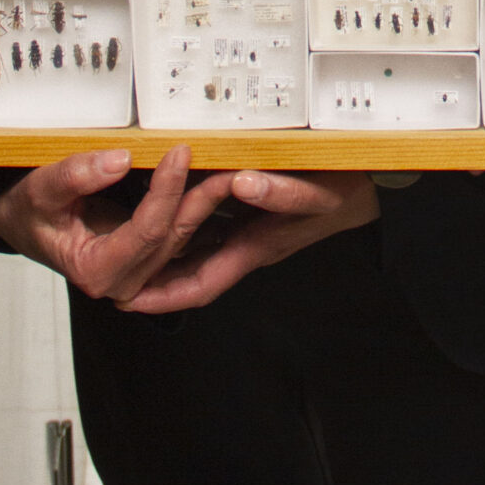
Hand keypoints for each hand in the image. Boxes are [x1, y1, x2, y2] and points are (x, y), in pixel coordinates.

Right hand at [0, 146, 239, 305]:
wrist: (26, 221)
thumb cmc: (30, 210)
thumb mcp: (40, 189)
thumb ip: (76, 175)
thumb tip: (119, 160)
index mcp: (96, 270)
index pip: (146, 231)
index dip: (166, 191)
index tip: (180, 153)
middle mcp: (122, 281)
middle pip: (172, 237)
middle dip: (202, 197)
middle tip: (226, 160)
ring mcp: (138, 273)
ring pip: (183, 238)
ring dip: (207, 203)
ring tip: (229, 167)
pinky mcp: (148, 259)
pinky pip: (180, 235)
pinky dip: (198, 209)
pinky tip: (215, 184)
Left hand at [116, 170, 380, 314]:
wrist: (369, 191)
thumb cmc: (345, 194)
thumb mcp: (317, 193)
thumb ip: (282, 192)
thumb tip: (242, 183)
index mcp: (256, 248)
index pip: (200, 285)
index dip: (165, 298)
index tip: (130, 300)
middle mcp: (249, 247)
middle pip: (192, 275)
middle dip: (155, 282)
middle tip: (115, 280)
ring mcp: (252, 235)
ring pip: (199, 255)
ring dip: (168, 257)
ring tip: (132, 254)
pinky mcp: (256, 220)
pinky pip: (213, 232)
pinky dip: (190, 230)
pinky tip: (174, 217)